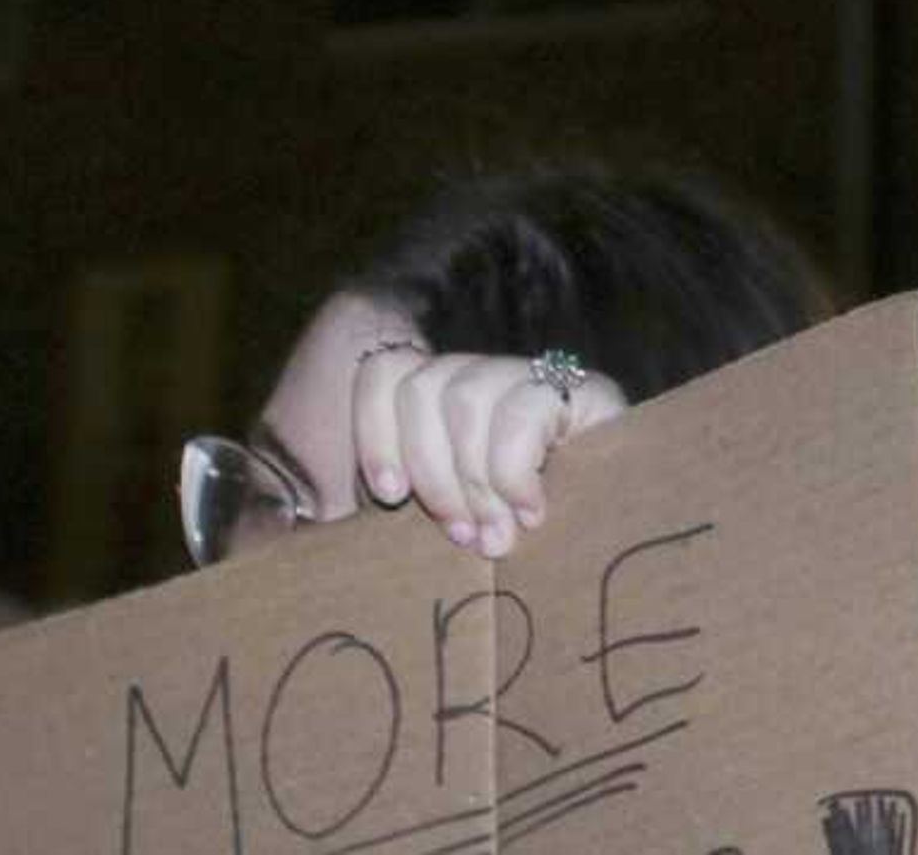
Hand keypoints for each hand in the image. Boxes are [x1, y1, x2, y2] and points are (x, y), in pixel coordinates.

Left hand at [353, 346, 630, 559]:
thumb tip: (295, 524)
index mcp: (441, 403)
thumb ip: (378, 513)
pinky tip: (533, 507)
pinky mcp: (587, 392)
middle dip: (433, 473)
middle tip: (460, 535)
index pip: (385, 370)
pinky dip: (515, 468)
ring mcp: (537, 379)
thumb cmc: (504, 547)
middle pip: (424, 385)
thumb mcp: (429, 527)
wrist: (622, 543)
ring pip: (468, 394)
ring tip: (498, 532)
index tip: (387, 496)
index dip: (374, 429)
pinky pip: (524, 408)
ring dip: (475, 479)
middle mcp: (485, 378)